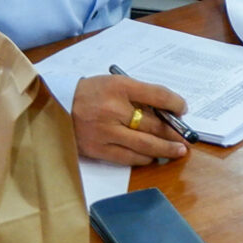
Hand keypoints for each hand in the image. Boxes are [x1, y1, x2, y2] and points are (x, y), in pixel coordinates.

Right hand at [72, 74, 189, 165]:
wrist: (56, 106)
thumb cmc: (91, 93)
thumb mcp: (115, 84)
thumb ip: (139, 95)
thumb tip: (167, 111)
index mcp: (119, 87)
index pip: (156, 94)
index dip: (174, 103)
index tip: (183, 108)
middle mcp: (113, 109)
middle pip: (153, 124)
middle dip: (173, 132)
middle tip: (186, 138)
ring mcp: (105, 132)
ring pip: (144, 145)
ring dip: (164, 149)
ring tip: (177, 151)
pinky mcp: (98, 149)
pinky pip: (128, 157)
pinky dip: (144, 158)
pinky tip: (153, 157)